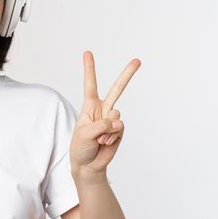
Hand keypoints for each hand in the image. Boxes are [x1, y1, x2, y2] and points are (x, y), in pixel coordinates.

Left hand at [69, 51, 140, 176]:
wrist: (88, 165)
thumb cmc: (80, 148)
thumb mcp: (83, 134)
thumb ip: (100, 125)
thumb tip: (118, 122)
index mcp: (90, 106)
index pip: (90, 84)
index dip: (89, 69)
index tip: (87, 52)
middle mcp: (103, 110)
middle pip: (117, 89)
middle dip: (128, 75)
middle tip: (138, 60)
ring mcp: (112, 120)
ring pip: (117, 115)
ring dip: (107, 129)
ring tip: (99, 139)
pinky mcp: (119, 131)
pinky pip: (119, 129)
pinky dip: (111, 137)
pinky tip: (105, 143)